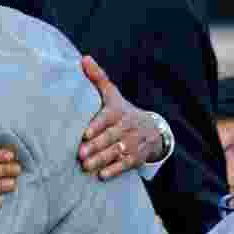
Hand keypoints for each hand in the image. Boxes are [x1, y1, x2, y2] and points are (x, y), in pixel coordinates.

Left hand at [78, 55, 163, 179]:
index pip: (107, 118)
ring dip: (101, 160)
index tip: (85, 134)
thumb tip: (84, 58)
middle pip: (111, 137)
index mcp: (119, 111)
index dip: (97, 126)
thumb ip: (98, 78)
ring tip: (86, 166)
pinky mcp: (137, 157)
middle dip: (96, 146)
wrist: (153, 128)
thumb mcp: (113, 94)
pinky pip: (126, 164)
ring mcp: (133, 143)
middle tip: (80, 154)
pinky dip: (114, 170)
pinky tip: (102, 175)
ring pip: (117, 152)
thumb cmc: (122, 111)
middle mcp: (127, 127)